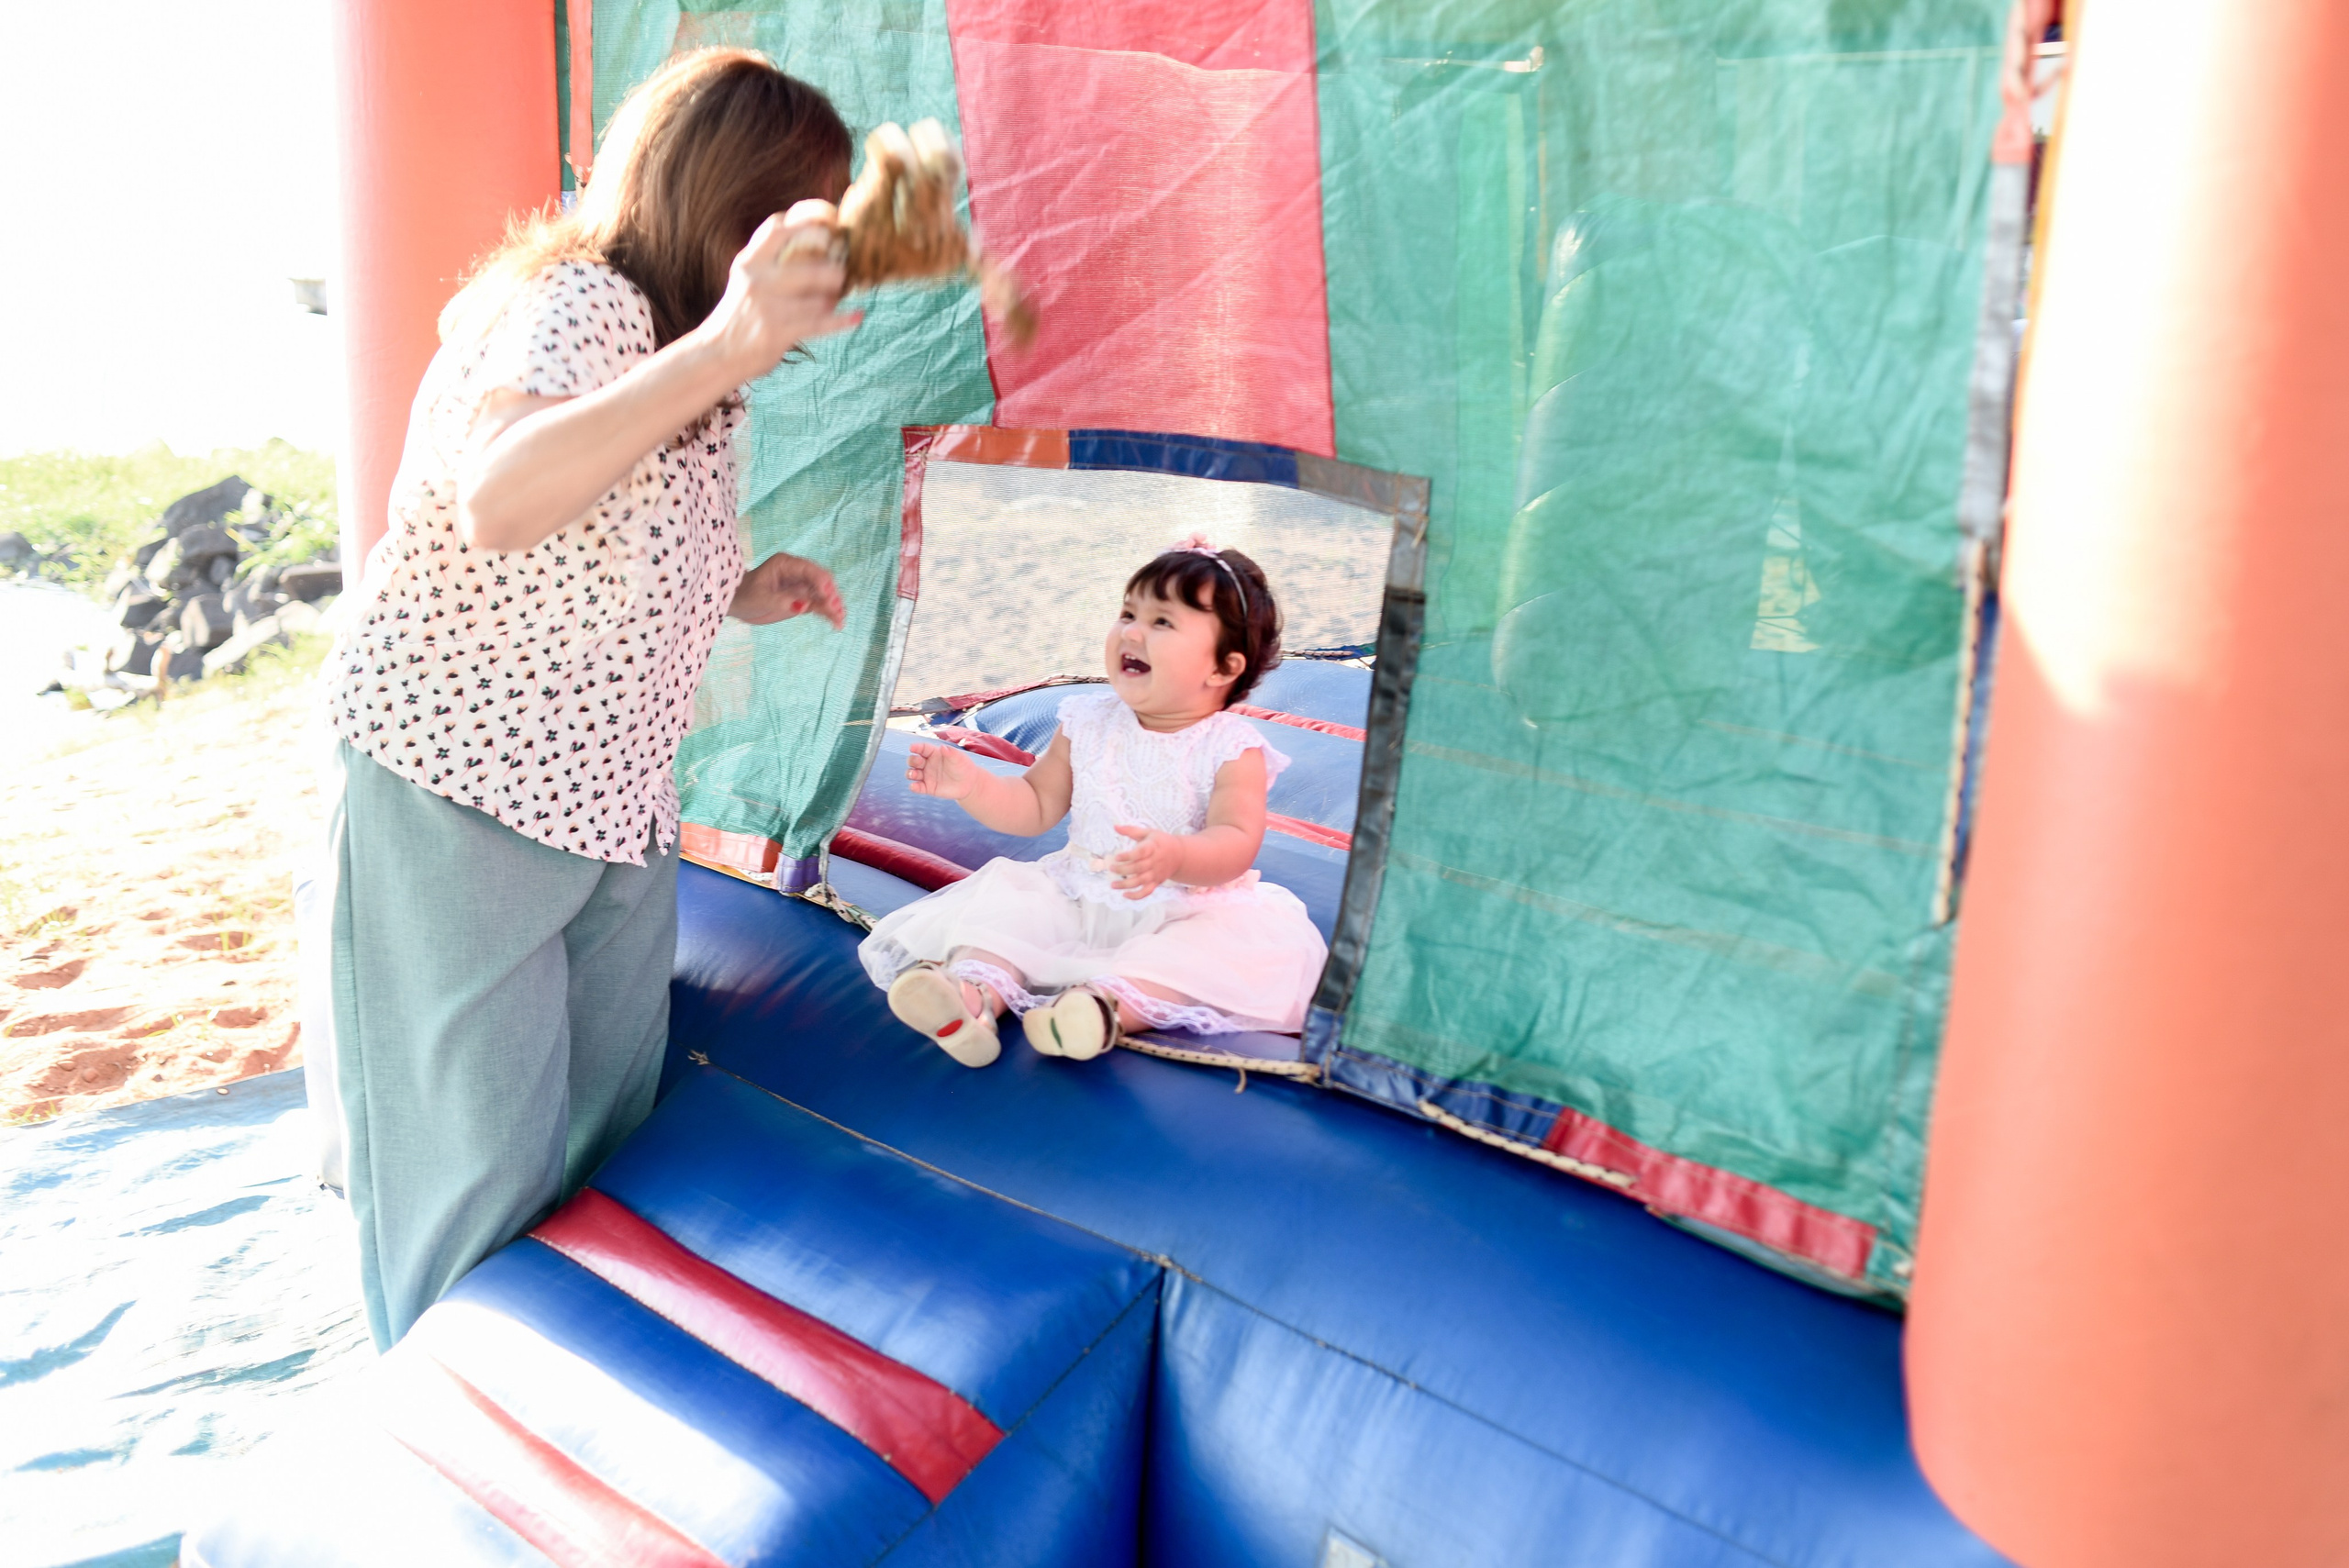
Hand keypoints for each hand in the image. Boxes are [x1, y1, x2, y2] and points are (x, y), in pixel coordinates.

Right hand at [702, 201, 861, 380]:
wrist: (718, 353)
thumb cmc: (740, 315)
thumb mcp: (748, 279)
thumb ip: (771, 261)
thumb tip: (816, 243)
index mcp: (750, 260)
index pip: (778, 227)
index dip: (808, 216)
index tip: (832, 216)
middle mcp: (758, 278)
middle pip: (808, 261)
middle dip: (832, 266)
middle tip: (841, 271)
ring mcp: (768, 305)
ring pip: (819, 296)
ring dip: (834, 298)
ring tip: (837, 299)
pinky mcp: (778, 332)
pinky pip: (819, 323)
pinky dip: (842, 321)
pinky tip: (857, 317)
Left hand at [731, 551, 844, 626]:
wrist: (737, 603)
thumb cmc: (744, 596)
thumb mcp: (760, 599)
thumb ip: (782, 601)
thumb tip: (804, 606)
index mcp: (787, 564)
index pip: (810, 570)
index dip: (822, 582)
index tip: (828, 597)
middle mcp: (797, 573)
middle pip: (822, 581)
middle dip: (831, 595)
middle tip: (836, 611)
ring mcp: (801, 587)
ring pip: (823, 595)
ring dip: (833, 606)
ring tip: (840, 621)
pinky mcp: (802, 600)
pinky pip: (819, 605)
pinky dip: (827, 613)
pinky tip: (836, 623)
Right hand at [906, 742, 983, 800]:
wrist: (968, 783)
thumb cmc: (963, 766)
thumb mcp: (959, 758)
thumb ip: (951, 753)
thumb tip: (942, 747)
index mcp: (934, 753)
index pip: (922, 748)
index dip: (916, 747)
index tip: (912, 747)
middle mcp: (927, 763)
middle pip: (913, 760)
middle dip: (912, 760)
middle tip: (919, 762)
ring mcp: (926, 776)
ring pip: (912, 773)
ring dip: (910, 773)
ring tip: (914, 774)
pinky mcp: (927, 788)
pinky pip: (917, 787)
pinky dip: (914, 787)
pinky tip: (914, 786)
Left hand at [1109, 825, 1183, 898]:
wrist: (1180, 855)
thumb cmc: (1161, 841)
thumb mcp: (1148, 832)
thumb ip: (1131, 830)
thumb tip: (1115, 826)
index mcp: (1152, 847)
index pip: (1140, 853)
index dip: (1128, 856)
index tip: (1116, 857)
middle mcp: (1154, 862)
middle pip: (1138, 868)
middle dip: (1123, 870)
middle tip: (1111, 868)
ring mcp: (1156, 873)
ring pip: (1141, 881)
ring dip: (1126, 884)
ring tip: (1113, 885)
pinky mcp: (1157, 882)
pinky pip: (1147, 892)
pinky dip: (1136, 896)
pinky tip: (1124, 895)